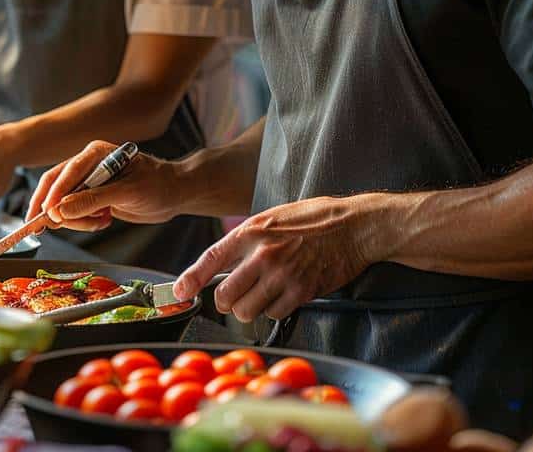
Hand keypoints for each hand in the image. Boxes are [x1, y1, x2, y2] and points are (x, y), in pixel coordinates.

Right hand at [26, 140, 180, 230]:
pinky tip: (103, 221)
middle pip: (56, 186)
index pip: (66, 172)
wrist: (173, 194)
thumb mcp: (127, 192)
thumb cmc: (157, 185)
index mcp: (95, 153)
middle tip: (45, 228)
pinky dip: (83, 222)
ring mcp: (88, 181)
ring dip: (75, 219)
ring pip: (63, 203)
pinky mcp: (91, 197)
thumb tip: (60, 210)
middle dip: (53, 209)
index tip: (48, 215)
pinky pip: (74, 212)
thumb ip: (94, 199)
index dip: (54, 194)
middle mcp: (87, 164)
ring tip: (100, 222)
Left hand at [173, 195, 383, 321]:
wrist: (352, 226)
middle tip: (235, 297)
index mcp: (252, 231)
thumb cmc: (313, 218)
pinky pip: (274, 314)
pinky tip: (284, 294)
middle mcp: (263, 254)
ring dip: (250, 309)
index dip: (191, 278)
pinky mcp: (301, 292)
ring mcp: (282, 275)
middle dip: (226, 301)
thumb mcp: (272, 217)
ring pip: (246, 311)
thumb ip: (248, 238)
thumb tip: (226, 262)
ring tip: (262, 295)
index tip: (180, 291)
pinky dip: (275, 311)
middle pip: (225, 296)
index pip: (211, 258)